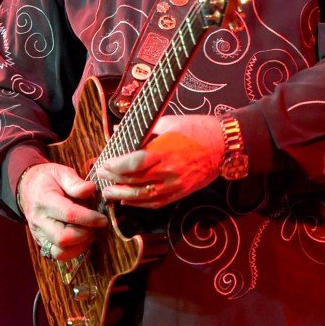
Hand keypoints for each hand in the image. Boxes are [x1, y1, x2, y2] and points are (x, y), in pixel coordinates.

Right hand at [18, 162, 108, 261]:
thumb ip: (75, 182)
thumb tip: (91, 189)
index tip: (102, 219)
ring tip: (89, 233)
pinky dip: (73, 251)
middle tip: (95, 226)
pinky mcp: (41, 242)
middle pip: (63, 238)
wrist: (27, 187)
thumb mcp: (60, 172)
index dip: (89, 218)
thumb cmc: (47, 179)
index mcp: (44, 199)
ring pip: (60, 251)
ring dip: (79, 245)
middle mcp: (39, 219)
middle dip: (84, 234)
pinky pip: (57, 254)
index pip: (68, 214)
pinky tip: (81, 239)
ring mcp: (38, 233)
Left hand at [97, 114, 224, 207]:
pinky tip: (128, 201)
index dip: (115, 166)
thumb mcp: (169, 122)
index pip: (133, 163)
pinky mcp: (181, 192)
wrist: (224, 145)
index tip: (103, 163)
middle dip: (114, 181)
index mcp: (164, 151)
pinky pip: (157, 202)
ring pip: (144, 196)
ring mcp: (175, 185)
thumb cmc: (196, 128)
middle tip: (100, 178)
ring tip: (109, 193)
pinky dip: (140, 203)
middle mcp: (168, 171)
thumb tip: (119, 128)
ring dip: (123, 196)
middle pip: (135, 181)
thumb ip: (143, 129)